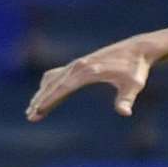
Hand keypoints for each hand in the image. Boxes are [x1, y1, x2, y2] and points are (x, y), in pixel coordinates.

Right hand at [27, 39, 157, 120]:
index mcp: (87, 71)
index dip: (49, 101)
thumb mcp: (134, 85)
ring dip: (42, 93)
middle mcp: (78, 66)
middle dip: (41, 101)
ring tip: (32, 109)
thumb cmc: (136, 69)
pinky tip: (45, 92)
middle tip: (30, 117)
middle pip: (53, 85)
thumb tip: (125, 112)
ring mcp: (77, 64)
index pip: (62, 88)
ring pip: (53, 79)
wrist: (138, 50)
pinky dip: (49, 84)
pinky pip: (58, 74)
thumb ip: (127, 98)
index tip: (37, 112)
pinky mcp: (80, 63)